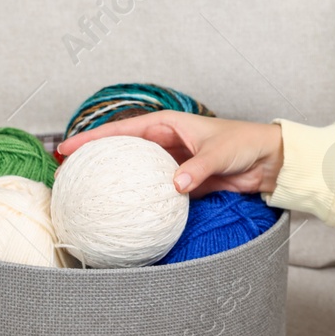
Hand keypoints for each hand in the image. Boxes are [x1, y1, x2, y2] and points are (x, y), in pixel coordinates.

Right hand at [56, 112, 285, 195]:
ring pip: (135, 172)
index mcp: (170, 125)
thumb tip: (175, 185)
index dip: (94, 137)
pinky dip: (139, 199)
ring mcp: (173, 164)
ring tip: (84, 194)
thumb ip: (197, 168)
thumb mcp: (219, 152)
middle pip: (123, 150)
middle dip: (94, 159)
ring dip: (113, 181)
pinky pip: (155, 191)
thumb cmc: (246, 143)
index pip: (124, 129)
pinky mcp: (183, 183)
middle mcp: (167, 142)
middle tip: (65, 174)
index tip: (68, 147)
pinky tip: (122, 210)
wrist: (270, 161)